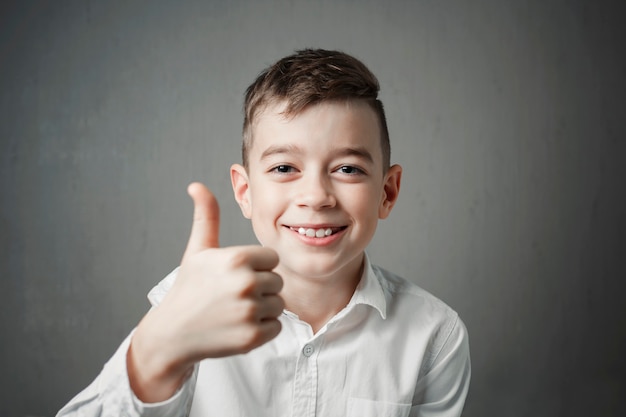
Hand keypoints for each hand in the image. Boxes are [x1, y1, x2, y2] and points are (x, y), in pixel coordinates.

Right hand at [127, 183, 283, 401]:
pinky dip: (262, 329)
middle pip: (277, 281)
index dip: (256, 266)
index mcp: (236, 258)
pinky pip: (276, 327)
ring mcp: (249, 312)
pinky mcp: (252, 337)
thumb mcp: (198, 251)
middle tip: (233, 296)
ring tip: (235, 310)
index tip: (235, 275)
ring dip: (262, 309)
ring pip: (279, 305)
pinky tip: (238, 326)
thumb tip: (196, 185)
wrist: (172, 334)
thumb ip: (207, 217)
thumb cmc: (189, 288)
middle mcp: (245, 283)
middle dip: (260, 288)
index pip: (272, 258)